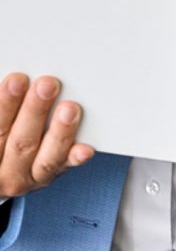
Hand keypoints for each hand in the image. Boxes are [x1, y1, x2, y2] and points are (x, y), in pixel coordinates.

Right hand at [0, 73, 93, 198]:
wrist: (3, 169)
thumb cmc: (4, 129)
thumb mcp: (3, 119)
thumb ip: (7, 105)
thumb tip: (18, 79)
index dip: (6, 104)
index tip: (17, 79)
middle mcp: (5, 172)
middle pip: (20, 141)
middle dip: (35, 110)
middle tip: (48, 84)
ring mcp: (29, 177)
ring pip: (44, 158)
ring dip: (59, 132)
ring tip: (69, 108)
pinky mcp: (50, 176)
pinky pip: (64, 168)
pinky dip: (74, 158)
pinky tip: (85, 149)